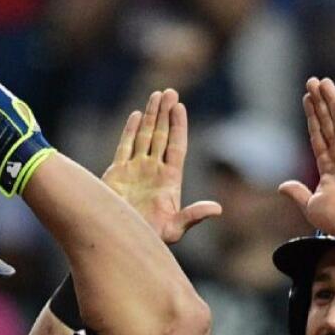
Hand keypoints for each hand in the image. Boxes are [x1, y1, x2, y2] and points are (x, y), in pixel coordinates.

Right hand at [102, 89, 220, 243]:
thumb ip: (193, 216)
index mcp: (169, 180)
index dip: (178, 126)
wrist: (120, 242)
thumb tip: (217, 209)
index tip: (180, 107)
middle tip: (170, 92)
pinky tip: (135, 115)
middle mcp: (153, 171)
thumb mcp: (174, 229)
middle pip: (161, 136)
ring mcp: (135, 170)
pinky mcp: (117, 174)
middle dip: (165, 114)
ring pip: (144, 137)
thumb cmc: (149, 238)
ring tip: (156, 95)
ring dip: (150, 116)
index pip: (176, 146)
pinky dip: (129, 131)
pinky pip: (124, 147)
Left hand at [279, 78, 334, 242]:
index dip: (312, 116)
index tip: (306, 98)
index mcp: (329, 166)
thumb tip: (282, 186)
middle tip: (312, 81)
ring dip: (332, 100)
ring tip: (323, 81)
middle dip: (320, 102)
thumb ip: (298, 193)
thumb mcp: (312, 206)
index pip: (318, 134)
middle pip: (328, 122)